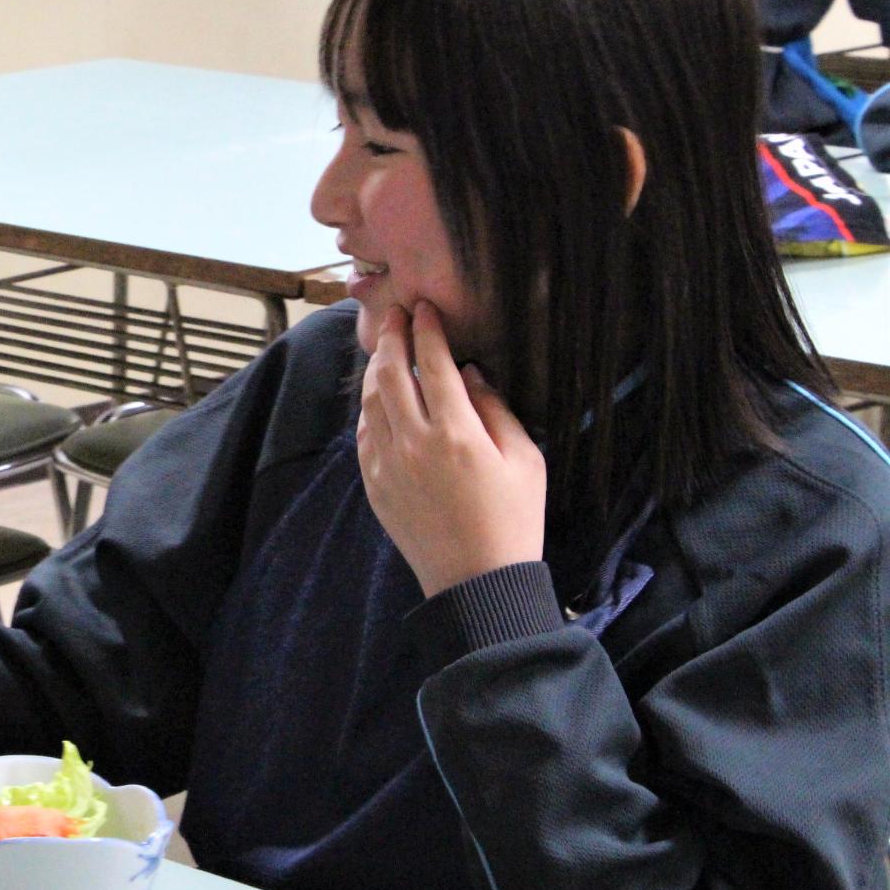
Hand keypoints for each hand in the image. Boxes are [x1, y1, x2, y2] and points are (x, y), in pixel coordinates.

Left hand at [357, 302, 545, 597]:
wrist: (477, 581)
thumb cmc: (514, 519)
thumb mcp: (524, 460)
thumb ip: (496, 409)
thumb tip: (470, 373)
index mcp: (456, 433)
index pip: (434, 364)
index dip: (427, 330)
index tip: (424, 307)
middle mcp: (414, 443)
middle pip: (392, 374)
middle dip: (392, 337)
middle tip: (396, 314)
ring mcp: (387, 464)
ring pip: (371, 401)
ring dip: (376, 368)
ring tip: (385, 347)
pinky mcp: (374, 484)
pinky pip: (365, 433)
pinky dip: (370, 407)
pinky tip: (380, 396)